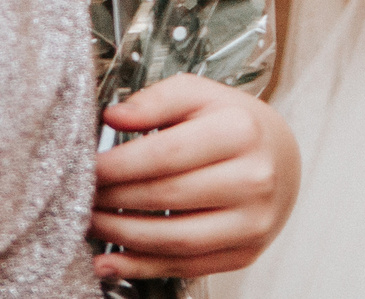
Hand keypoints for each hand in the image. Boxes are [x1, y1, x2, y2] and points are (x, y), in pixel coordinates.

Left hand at [90, 75, 301, 281]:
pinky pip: (185, 267)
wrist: (282, 159)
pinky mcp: (245, 252)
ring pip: (173, 239)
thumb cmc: (233, 124)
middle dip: (112, 199)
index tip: (87, 168)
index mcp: (241, 131)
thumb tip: (113, 116)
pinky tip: (110, 259)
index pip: (165, 155)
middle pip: (165, 196)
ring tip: (90, 223)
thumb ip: (156, 100)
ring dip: (121, 236)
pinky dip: (141, 267)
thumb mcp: (200, 96)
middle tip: (82, 195)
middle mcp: (254, 179)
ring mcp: (253, 221)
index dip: (117, 166)